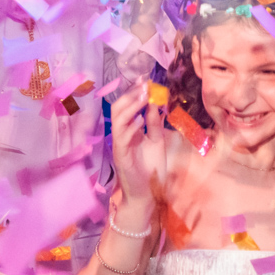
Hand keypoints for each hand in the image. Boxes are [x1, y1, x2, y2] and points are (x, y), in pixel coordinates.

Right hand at [109, 81, 167, 206]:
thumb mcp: (156, 140)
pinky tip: (141, 120)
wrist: (147, 194)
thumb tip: (156, 103)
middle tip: (144, 84)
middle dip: (131, 95)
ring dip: (131, 107)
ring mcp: (119, 145)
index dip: (134, 92)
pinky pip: (121, 138)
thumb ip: (155, 123)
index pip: (127, 106)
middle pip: (118, 108)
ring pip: (118, 120)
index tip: (145, 79)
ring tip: (143, 96)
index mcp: (129, 130)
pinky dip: (131, 128)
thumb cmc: (151, 168)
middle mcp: (121, 135)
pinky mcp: (120, 156)